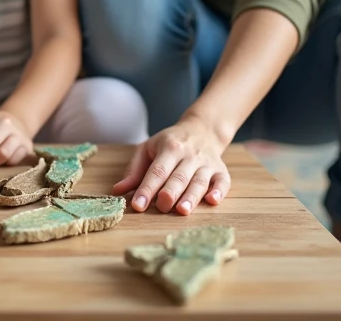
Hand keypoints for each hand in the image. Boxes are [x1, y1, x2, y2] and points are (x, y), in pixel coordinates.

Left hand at [114, 116, 231, 214]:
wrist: (202, 129)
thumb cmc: (170, 143)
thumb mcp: (148, 148)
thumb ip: (134, 170)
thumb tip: (117, 191)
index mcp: (170, 147)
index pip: (157, 170)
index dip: (147, 188)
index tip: (137, 205)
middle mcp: (190, 154)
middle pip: (179, 176)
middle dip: (170, 192)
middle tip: (161, 207)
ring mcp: (207, 163)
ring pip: (200, 181)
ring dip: (191, 197)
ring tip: (182, 211)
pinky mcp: (221, 170)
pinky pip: (223, 182)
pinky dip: (219, 192)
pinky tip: (212, 201)